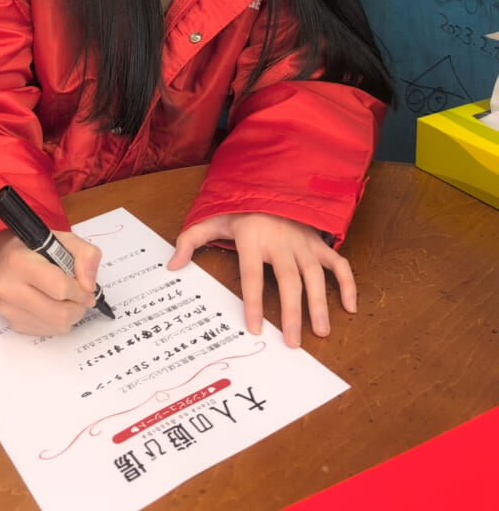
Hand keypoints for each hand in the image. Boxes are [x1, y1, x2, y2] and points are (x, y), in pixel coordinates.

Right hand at [0, 228, 101, 335]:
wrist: (8, 257)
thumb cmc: (38, 248)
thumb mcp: (66, 239)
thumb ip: (86, 255)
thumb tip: (89, 286)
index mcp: (19, 262)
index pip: (59, 288)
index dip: (80, 291)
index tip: (87, 288)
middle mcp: (8, 287)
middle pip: (59, 313)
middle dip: (79, 307)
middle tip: (82, 297)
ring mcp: (8, 308)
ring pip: (56, 326)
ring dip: (71, 316)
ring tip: (69, 299)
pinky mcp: (13, 323)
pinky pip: (48, 332)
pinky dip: (59, 322)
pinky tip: (55, 305)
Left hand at [168, 213, 355, 347]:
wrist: (270, 180)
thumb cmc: (240, 208)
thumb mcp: (211, 219)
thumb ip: (190, 241)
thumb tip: (171, 267)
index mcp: (252, 238)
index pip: (251, 275)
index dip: (252, 302)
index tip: (254, 328)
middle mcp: (280, 241)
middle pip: (288, 280)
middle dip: (291, 312)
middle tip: (293, 342)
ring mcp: (302, 242)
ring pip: (315, 275)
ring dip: (320, 304)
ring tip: (321, 331)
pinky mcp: (317, 242)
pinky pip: (338, 263)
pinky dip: (348, 283)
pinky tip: (350, 307)